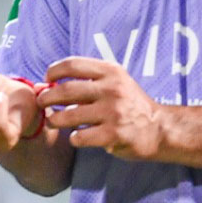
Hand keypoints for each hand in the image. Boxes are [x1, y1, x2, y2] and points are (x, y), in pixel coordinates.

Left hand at [40, 57, 166, 158]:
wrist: (159, 129)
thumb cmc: (131, 104)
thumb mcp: (117, 81)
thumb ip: (91, 78)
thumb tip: (53, 81)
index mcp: (111, 72)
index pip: (73, 65)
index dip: (54, 71)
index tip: (47, 79)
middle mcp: (112, 89)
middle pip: (66, 90)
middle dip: (47, 97)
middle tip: (42, 103)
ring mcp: (112, 112)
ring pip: (69, 115)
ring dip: (55, 120)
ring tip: (52, 121)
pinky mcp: (113, 135)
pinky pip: (80, 136)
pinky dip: (73, 138)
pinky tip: (76, 137)